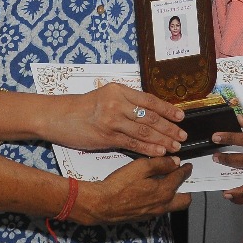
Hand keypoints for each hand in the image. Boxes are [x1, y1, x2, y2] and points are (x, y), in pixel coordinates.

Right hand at [47, 82, 186, 156]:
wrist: (59, 116)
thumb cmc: (83, 108)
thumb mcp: (106, 96)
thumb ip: (126, 102)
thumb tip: (150, 113)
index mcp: (119, 90)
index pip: (149, 100)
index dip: (167, 109)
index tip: (181, 117)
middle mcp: (117, 103)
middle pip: (150, 116)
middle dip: (169, 127)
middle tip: (182, 135)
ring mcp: (112, 120)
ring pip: (144, 130)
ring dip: (162, 140)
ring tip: (175, 146)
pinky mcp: (107, 136)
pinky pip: (133, 143)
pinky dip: (148, 148)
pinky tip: (159, 152)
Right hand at [72, 156, 191, 223]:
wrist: (102, 205)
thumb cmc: (120, 184)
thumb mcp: (140, 167)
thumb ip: (160, 164)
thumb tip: (175, 161)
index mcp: (164, 191)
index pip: (181, 178)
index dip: (186, 169)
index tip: (187, 165)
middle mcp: (163, 205)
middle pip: (185, 200)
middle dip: (187, 189)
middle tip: (182, 179)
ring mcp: (154, 213)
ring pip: (172, 206)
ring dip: (174, 195)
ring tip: (167, 184)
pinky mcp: (144, 217)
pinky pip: (160, 209)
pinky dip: (161, 200)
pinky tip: (152, 192)